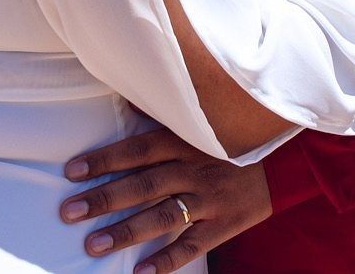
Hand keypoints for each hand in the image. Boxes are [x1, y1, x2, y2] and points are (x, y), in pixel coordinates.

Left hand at [59, 129, 271, 272]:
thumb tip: (126, 98)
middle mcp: (193, 168)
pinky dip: (167, 261)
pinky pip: (192, 245)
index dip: (104, 160)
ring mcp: (208, 198)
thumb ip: (164, 113)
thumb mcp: (203, 120)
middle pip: (142, 184)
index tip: (72, 172)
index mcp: (184, 141)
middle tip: (68, 212)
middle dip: (103, 198)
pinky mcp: (223, 224)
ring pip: (162, 216)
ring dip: (126, 232)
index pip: (137, 150)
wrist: (285, 160)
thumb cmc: (233, 139)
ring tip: (93, 245)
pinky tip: (141, 273)